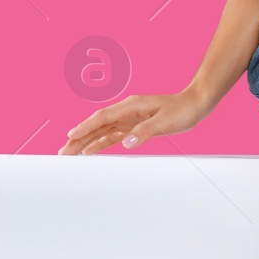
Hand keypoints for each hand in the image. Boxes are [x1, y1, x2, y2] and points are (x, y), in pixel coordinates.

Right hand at [58, 90, 213, 155]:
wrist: (195, 104)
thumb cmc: (182, 110)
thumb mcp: (165, 122)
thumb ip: (145, 132)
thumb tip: (126, 142)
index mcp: (131, 106)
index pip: (102, 118)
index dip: (85, 127)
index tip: (71, 136)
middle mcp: (126, 111)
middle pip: (97, 125)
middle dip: (79, 137)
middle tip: (63, 151)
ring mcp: (129, 119)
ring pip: (102, 131)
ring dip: (86, 142)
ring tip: (70, 153)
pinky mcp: (134, 126)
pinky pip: (113, 135)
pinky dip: (100, 143)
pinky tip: (90, 151)